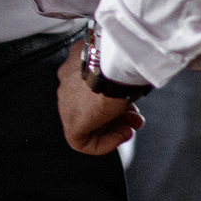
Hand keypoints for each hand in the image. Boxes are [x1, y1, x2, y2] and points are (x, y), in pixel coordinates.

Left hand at [56, 38, 142, 154]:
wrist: (115, 62)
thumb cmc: (119, 58)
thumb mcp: (115, 63)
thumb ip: (114, 74)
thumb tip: (125, 86)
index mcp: (75, 67)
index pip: (90, 90)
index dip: (112, 100)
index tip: (129, 104)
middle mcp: (67, 84)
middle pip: (91, 107)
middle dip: (117, 116)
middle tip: (134, 119)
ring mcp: (66, 103)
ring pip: (88, 123)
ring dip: (114, 129)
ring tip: (131, 128)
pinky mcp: (71, 122)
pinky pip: (82, 141)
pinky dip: (104, 143)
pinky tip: (121, 136)